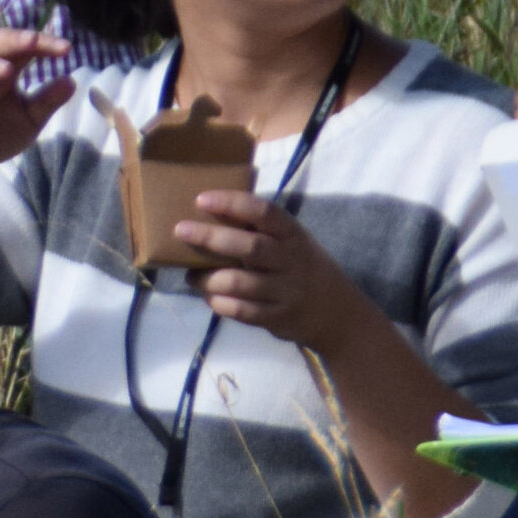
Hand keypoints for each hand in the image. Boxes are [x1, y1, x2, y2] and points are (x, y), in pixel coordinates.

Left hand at [173, 190, 377, 352]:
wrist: (336, 312)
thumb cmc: (301, 266)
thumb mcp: (292, 242)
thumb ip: (260, 230)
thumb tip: (208, 213)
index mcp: (293, 235)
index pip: (265, 212)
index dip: (233, 203)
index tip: (201, 199)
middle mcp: (291, 260)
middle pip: (249, 246)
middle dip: (211, 237)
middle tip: (180, 231)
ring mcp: (286, 291)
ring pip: (239, 283)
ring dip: (208, 279)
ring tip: (191, 275)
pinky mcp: (278, 318)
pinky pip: (242, 311)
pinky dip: (219, 303)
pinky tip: (209, 296)